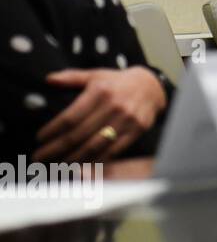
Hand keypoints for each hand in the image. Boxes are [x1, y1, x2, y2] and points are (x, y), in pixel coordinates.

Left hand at [34, 67, 165, 162]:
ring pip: (95, 146)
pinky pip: (113, 151)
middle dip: (56, 149)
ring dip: (73, 159)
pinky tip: (81, 166)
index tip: (39, 138)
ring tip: (57, 165)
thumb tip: (49, 79)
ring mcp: (127, 120)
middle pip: (79, 135)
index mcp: (101, 92)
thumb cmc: (117, 82)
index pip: (71, 117)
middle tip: (40, 157)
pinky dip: (95, 161)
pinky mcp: (136, 131)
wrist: (151, 87)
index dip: (53, 130)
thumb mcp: (95, 75)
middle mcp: (114, 106)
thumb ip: (72, 77)